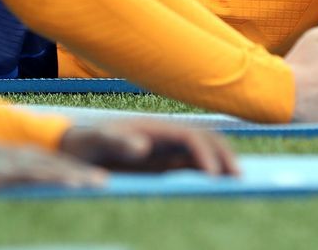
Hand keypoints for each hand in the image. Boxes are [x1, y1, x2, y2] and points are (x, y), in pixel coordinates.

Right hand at [0, 141, 105, 192]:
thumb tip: (7, 191)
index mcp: (12, 158)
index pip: (48, 162)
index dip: (70, 168)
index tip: (92, 176)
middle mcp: (16, 156)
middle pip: (56, 162)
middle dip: (83, 169)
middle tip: (106, 179)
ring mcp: (9, 162)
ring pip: (51, 167)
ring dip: (78, 174)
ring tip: (102, 182)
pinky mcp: (1, 172)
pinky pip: (34, 175)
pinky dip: (56, 178)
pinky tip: (74, 183)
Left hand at [59, 120, 238, 176]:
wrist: (76, 149)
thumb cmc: (84, 144)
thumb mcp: (94, 142)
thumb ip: (116, 141)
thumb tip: (143, 147)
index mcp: (155, 128)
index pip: (191, 137)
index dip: (205, 154)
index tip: (213, 176)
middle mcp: (167, 137)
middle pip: (206, 141)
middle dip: (225, 157)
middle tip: (241, 179)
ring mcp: (168, 150)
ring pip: (205, 154)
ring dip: (222, 165)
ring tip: (238, 184)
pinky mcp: (165, 164)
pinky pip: (194, 167)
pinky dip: (210, 174)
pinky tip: (220, 189)